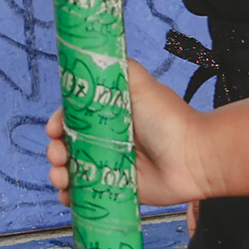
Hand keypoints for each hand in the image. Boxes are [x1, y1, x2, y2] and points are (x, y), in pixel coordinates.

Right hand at [49, 66, 208, 205]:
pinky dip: (72, 195)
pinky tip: (69, 193)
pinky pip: (87, 194)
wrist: (194, 157)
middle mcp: (108, 139)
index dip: (58, 123)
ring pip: (72, 171)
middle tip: (58, 154)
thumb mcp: (139, 82)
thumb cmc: (169, 118)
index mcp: (109, 114)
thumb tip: (94, 52)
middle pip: (67, 145)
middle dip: (55, 150)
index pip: (72, 118)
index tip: (54, 128)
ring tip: (62, 176)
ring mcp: (111, 165)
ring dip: (58, 173)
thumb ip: (116, 66)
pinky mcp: (117, 189)